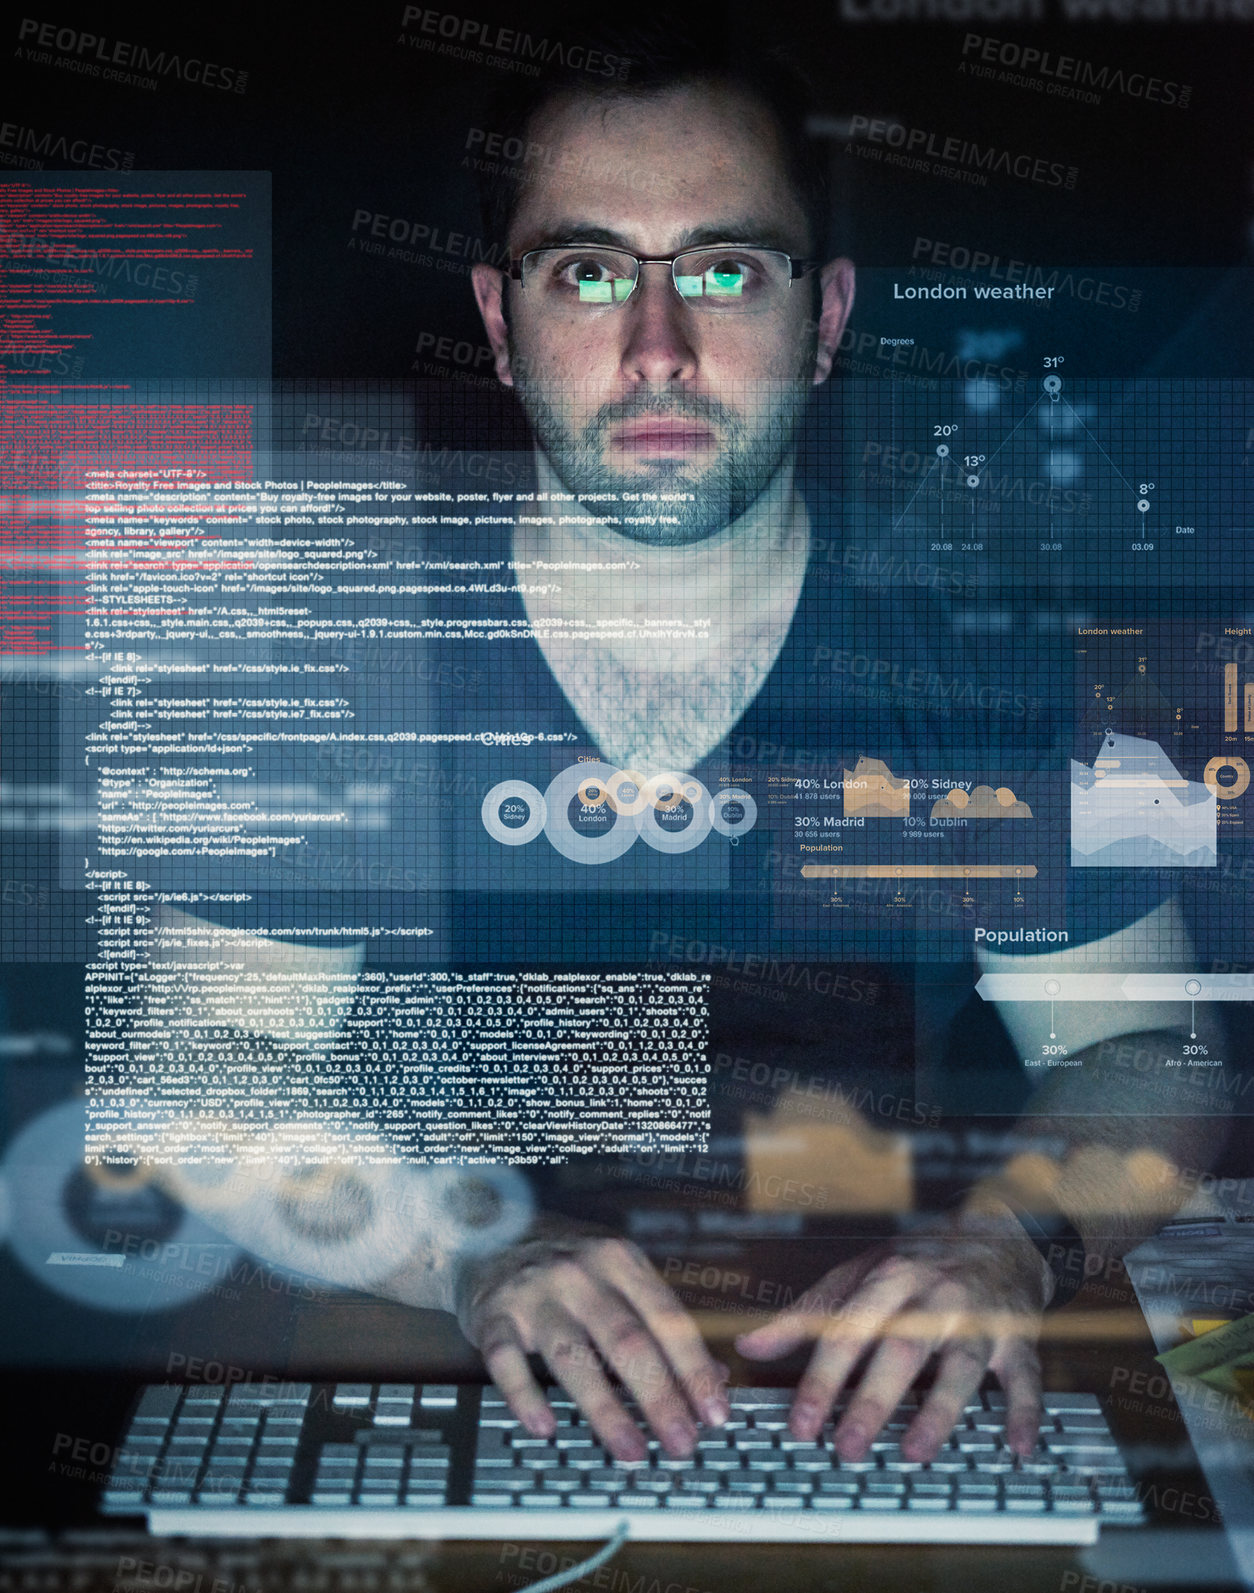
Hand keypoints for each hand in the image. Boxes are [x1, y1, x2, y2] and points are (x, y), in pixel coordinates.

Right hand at [454, 1220, 729, 1461]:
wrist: (487, 1234)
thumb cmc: (566, 1265)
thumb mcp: (617, 1274)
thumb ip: (660, 1322)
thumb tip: (713, 1380)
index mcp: (619, 1260)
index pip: (667, 1318)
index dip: (694, 1368)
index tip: (715, 1413)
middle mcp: (580, 1274)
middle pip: (627, 1341)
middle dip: (660, 1397)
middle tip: (683, 1444)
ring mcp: (534, 1294)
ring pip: (574, 1357)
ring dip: (607, 1410)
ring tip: (632, 1452)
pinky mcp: (492, 1316)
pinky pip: (507, 1361)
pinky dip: (526, 1396)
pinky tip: (546, 1428)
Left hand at [735, 1216, 1048, 1462]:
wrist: (996, 1234)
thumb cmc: (916, 1264)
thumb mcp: (857, 1276)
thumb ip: (806, 1314)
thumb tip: (749, 1344)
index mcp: (888, 1279)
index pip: (849, 1330)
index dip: (823, 1378)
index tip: (801, 1423)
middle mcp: (933, 1296)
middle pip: (902, 1348)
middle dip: (873, 1399)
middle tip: (847, 1447)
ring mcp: (979, 1317)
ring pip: (962, 1364)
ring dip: (940, 1410)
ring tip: (914, 1452)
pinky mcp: (1018, 1336)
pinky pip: (1025, 1376)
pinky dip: (1024, 1412)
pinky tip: (1017, 1448)